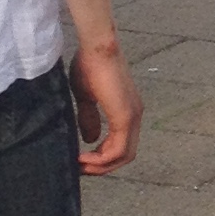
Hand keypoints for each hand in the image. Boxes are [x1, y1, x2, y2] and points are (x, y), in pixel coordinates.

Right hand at [70, 38, 142, 171]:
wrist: (96, 46)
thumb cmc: (89, 64)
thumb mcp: (86, 96)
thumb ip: (89, 118)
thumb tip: (90, 139)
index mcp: (127, 110)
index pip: (121, 145)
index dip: (102, 158)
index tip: (81, 160)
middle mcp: (135, 115)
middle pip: (125, 155)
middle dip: (102, 166)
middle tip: (80, 169)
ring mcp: (133, 116)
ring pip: (123, 155)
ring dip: (100, 166)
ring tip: (79, 166)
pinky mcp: (125, 116)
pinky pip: (117, 149)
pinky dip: (101, 159)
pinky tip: (83, 158)